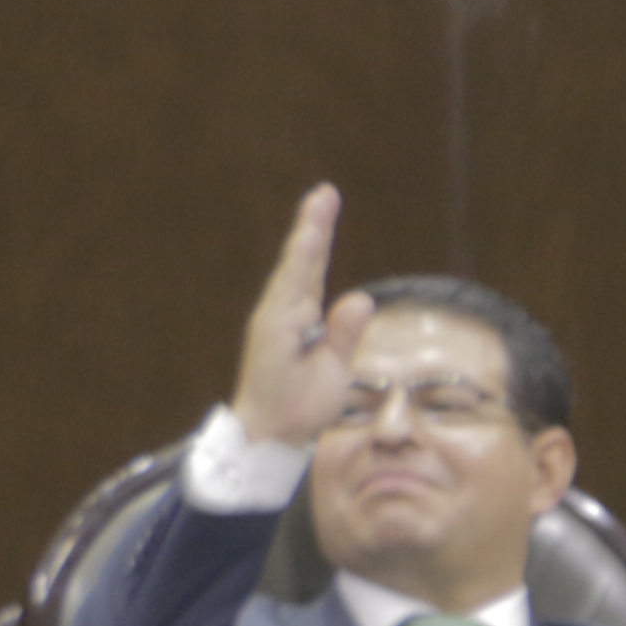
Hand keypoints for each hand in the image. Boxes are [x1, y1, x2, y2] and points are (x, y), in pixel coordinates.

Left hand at [230, 182, 374, 454]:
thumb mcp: (327, 378)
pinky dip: (306, 265)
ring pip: (297, 272)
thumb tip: (361, 298)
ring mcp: (276, 318)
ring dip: (310, 241)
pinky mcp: (281, 328)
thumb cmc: (296, 410)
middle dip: (312, 226)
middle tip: (324, 193)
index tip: (322, 204)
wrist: (263, 432)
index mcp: (284, 321)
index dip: (314, 234)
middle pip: (299, 262)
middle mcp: (276, 312)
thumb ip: (342, 336)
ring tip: (320, 212)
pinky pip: (297, 289)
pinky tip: (312, 254)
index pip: (303, 269)